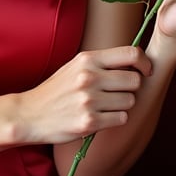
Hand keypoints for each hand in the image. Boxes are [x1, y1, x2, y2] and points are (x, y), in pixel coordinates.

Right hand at [14, 46, 152, 144]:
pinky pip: (121, 118)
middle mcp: (89, 77)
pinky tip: (99, 117)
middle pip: (135, 81)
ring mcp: (89, 100)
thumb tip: (135, 61)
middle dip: (130, 88)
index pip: (131, 53)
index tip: (145, 71)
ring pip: (130, 101)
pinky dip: (114, 119)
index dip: (145, 63)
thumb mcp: (75, 66)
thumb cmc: (57, 90)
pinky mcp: (89, 122)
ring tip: (104, 106)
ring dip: (122, 106)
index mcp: (87, 59)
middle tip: (116, 93)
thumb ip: (101, 62)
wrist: (30, 114)